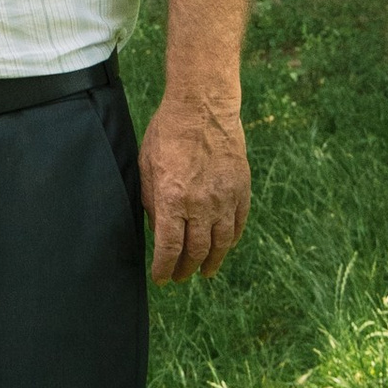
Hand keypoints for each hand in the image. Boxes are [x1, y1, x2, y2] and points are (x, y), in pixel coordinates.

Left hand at [137, 95, 249, 283]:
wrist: (203, 108)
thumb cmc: (167, 134)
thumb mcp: (146, 167)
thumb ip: (152, 201)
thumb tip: (158, 230)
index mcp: (172, 200)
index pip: (169, 248)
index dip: (164, 268)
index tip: (161, 278)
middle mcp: (200, 205)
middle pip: (196, 250)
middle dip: (186, 268)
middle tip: (180, 276)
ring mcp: (224, 199)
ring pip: (221, 243)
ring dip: (212, 262)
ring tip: (205, 272)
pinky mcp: (241, 190)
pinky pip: (238, 223)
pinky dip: (231, 240)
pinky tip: (224, 246)